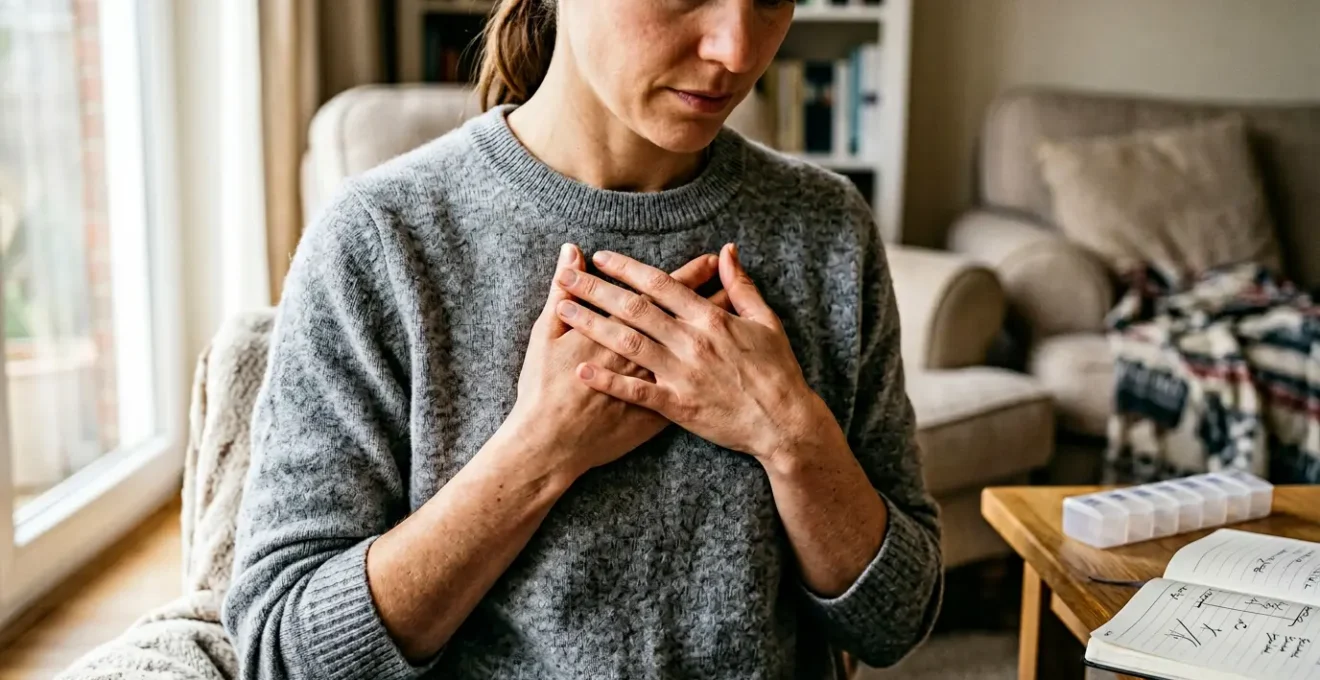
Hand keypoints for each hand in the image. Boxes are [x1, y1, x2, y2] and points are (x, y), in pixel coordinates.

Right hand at [496, 245, 728, 478]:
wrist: (550, 445)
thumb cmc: (542, 390)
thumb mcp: (546, 334)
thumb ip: (559, 290)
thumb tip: (570, 251)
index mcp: (622, 329)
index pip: (664, 293)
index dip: (690, 274)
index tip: (712, 260)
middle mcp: (647, 354)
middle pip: (688, 317)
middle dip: (712, 295)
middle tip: (735, 282)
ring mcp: (658, 385)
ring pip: (697, 350)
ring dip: (717, 330)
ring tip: (736, 313)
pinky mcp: (660, 413)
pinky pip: (694, 385)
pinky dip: (711, 370)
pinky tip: (725, 362)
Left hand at [552, 244, 827, 464]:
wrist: (784, 423)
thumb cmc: (777, 371)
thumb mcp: (766, 321)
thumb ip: (742, 286)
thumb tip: (727, 252)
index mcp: (710, 319)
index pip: (660, 285)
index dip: (627, 269)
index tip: (599, 258)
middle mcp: (691, 342)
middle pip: (634, 309)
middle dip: (596, 290)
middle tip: (566, 277)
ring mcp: (682, 374)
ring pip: (628, 343)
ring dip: (592, 325)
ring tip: (562, 310)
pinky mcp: (677, 406)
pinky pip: (635, 390)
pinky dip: (607, 379)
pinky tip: (580, 368)